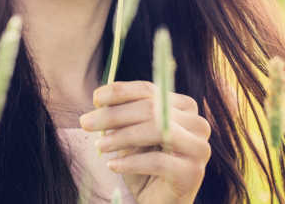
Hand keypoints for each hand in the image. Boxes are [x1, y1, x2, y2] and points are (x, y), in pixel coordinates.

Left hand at [79, 80, 211, 203]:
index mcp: (185, 108)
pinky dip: (130, 162)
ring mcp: (198, 147)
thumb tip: (99, 98)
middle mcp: (197, 124)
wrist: (160, 202)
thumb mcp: (132, 135)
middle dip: (113, 115)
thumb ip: (123, 115)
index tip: (95, 99)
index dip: (120, 92)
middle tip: (86, 123)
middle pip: (151, 109)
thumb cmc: (144, 165)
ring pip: (156, 130)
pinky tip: (112, 165)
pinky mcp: (193, 172)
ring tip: (99, 146)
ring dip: (121, 137)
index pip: (150, 91)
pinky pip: (157, 161)